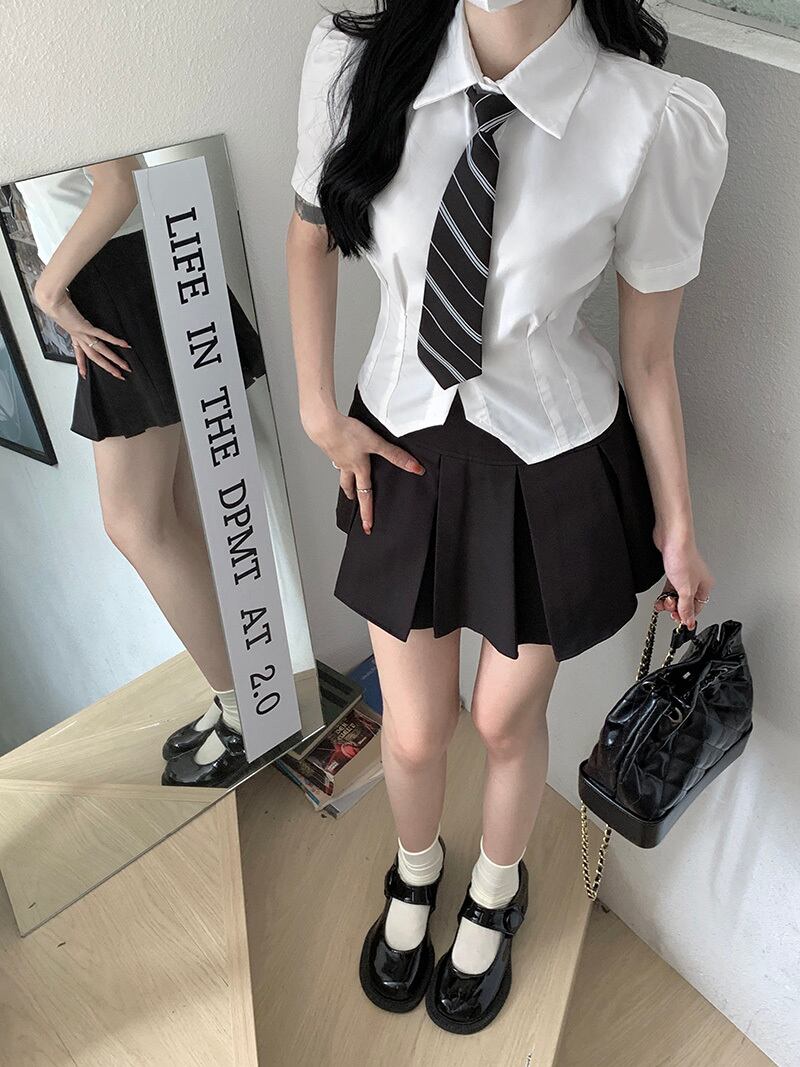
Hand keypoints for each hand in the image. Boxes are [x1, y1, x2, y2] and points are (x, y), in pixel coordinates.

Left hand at [34, 285, 131, 380]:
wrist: (51, 301)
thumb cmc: (54, 304)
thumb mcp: (62, 312)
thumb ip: (69, 314)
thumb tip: (70, 310)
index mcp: (73, 334)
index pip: (79, 353)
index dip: (81, 364)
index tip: (84, 374)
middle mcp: (78, 337)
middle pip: (95, 357)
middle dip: (107, 367)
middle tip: (118, 375)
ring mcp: (82, 334)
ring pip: (100, 351)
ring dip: (114, 360)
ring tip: (124, 366)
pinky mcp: (85, 327)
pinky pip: (102, 336)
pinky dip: (114, 341)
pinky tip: (123, 344)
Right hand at [304, 409, 424, 534]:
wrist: (323, 424)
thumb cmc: (347, 433)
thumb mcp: (375, 443)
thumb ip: (395, 455)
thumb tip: (415, 468)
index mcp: (359, 469)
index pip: (366, 496)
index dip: (367, 513)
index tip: (367, 526)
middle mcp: (347, 466)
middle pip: (350, 487)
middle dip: (354, 497)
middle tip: (355, 503)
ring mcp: (337, 458)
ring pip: (342, 474)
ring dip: (345, 481)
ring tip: (348, 484)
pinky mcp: (331, 447)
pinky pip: (337, 460)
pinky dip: (340, 462)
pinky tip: (341, 455)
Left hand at [654, 531, 713, 629]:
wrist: (672, 538)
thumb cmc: (682, 557)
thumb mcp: (685, 589)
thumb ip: (686, 607)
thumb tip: (689, 621)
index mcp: (706, 586)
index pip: (697, 608)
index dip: (686, 615)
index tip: (677, 620)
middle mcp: (697, 581)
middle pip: (686, 602)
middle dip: (675, 607)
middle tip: (669, 606)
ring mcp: (685, 575)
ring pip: (677, 595)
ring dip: (668, 601)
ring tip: (662, 602)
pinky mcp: (674, 570)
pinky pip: (670, 587)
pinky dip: (664, 594)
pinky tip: (660, 597)